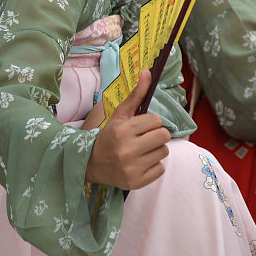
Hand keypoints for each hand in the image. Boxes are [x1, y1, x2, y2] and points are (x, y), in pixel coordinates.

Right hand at [85, 70, 170, 189]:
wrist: (91, 164)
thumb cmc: (110, 136)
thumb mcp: (120, 115)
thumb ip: (136, 95)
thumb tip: (147, 72)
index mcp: (122, 131)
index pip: (157, 121)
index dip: (151, 123)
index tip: (141, 127)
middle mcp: (127, 150)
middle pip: (164, 136)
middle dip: (156, 135)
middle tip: (144, 139)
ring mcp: (131, 168)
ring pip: (163, 152)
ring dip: (155, 150)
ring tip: (140, 152)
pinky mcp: (136, 183)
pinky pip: (161, 169)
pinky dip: (153, 166)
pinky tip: (140, 164)